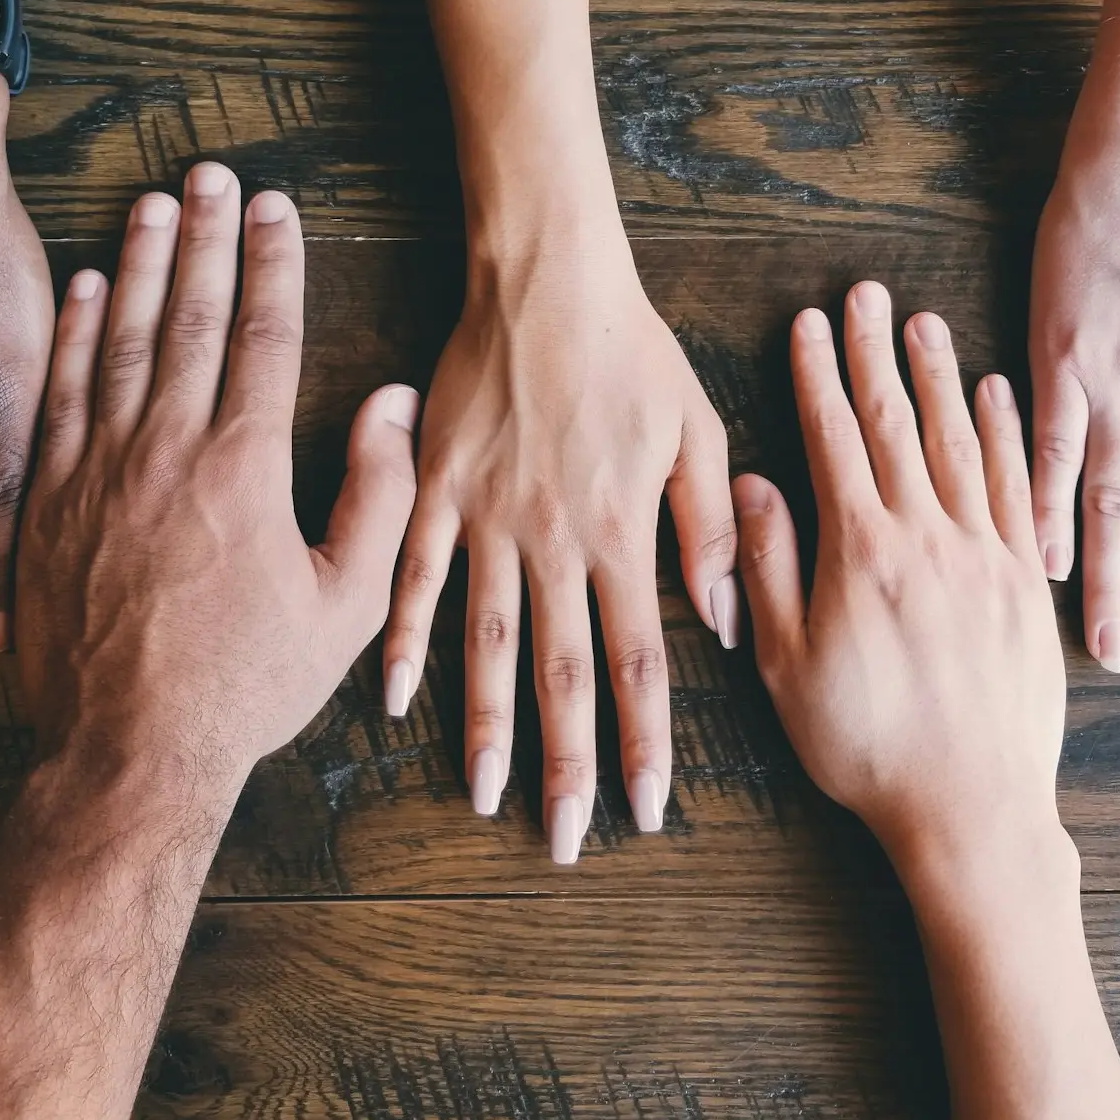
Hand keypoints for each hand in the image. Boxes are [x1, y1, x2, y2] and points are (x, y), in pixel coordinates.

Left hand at [16, 163, 418, 792]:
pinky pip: (61, 394)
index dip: (274, 263)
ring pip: (122, 340)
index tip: (278, 208)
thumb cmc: (245, 683)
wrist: (127, 751)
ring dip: (142, 264)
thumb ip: (379, 495)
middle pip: (190, 317)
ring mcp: (98, 470)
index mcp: (244, 468)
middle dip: (207, 237)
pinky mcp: (47, 499)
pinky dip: (74, 334)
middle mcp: (167, 450)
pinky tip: (88, 287)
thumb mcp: (346, 604)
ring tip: (154, 202)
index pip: (263, 337)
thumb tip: (390, 403)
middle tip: (214, 174)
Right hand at [383, 231, 735, 862]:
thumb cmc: (631, 351)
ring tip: (483, 793)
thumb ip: (708, 529)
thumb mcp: (696, 430)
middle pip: (562, 671)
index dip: (644, 741)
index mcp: (621, 531)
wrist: (547, 280)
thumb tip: (725, 622)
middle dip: (568, 762)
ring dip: (486, 724)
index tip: (646, 808)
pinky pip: (416, 575)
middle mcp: (554, 540)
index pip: (639, 661)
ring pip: (486, 642)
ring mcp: (488, 518)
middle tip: (566, 838)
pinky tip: (394, 696)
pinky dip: (404, 638)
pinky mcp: (438, 489)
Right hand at [736, 282, 1065, 869]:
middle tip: (867, 294)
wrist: (971, 810)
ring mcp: (985, 556)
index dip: (819, 377)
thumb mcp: (787, 665)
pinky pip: (1017, 489)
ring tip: (924, 323)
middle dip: (876, 354)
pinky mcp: (1024, 583)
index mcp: (862, 552)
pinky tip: (995, 395)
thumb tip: (752, 487)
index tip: (810, 325)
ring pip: (959, 443)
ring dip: (939, 377)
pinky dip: (1006, 434)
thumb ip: (769, 568)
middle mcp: (927, 538)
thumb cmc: (866, 745)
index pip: (836, 440)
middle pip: (898, 425)